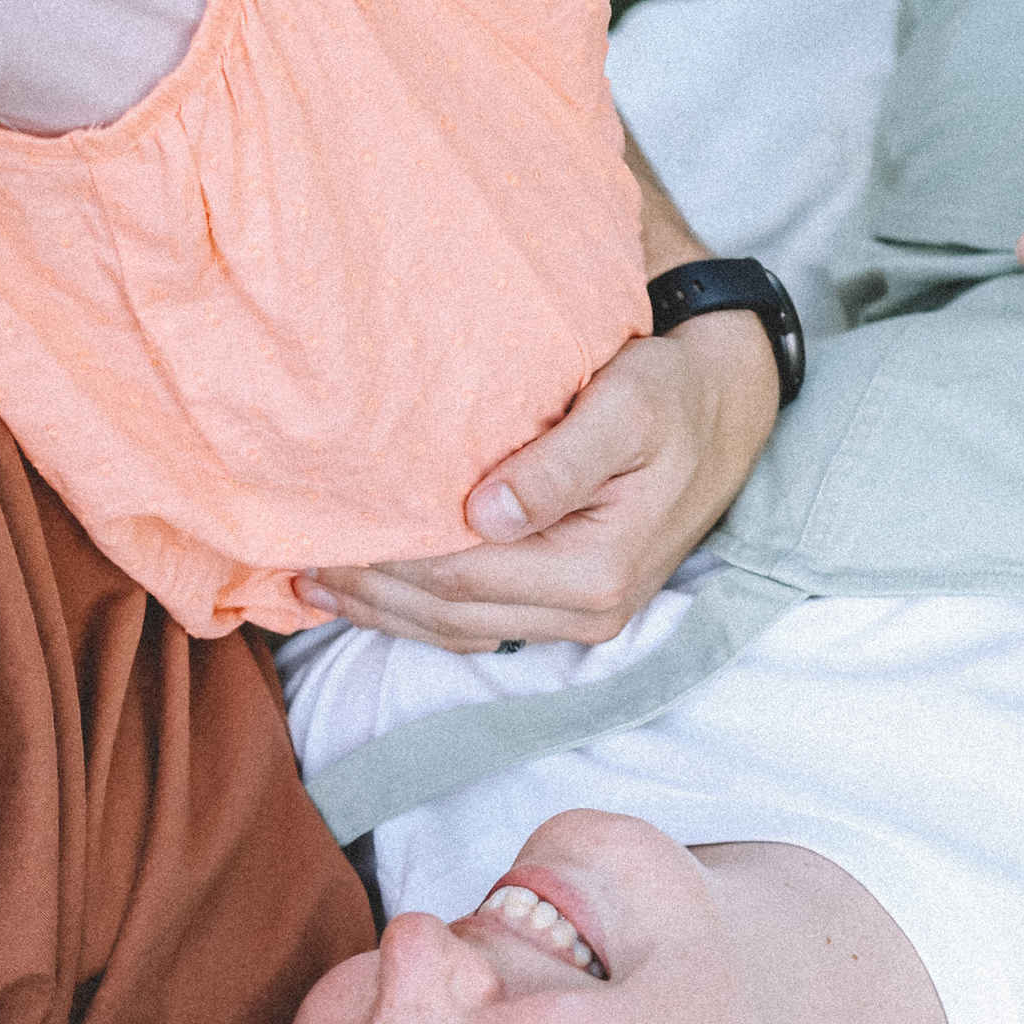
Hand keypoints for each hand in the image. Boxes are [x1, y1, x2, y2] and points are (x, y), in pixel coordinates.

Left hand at [297, 302, 777, 650]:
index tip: (322, 535)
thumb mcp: (628, 408)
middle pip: (451, 616)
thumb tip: (487, 516)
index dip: (387, 565)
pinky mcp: (571, 604)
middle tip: (295, 560)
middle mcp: (589, 613)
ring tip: (313, 584)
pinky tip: (369, 593)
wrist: (728, 407)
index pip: (464, 579)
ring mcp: (581, 618)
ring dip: (384, 613)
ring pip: (458, 631)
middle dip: (371, 594)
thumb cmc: (673, 393)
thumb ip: (559, 464)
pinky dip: (418, 612)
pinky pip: (479, 622)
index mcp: (597, 572)